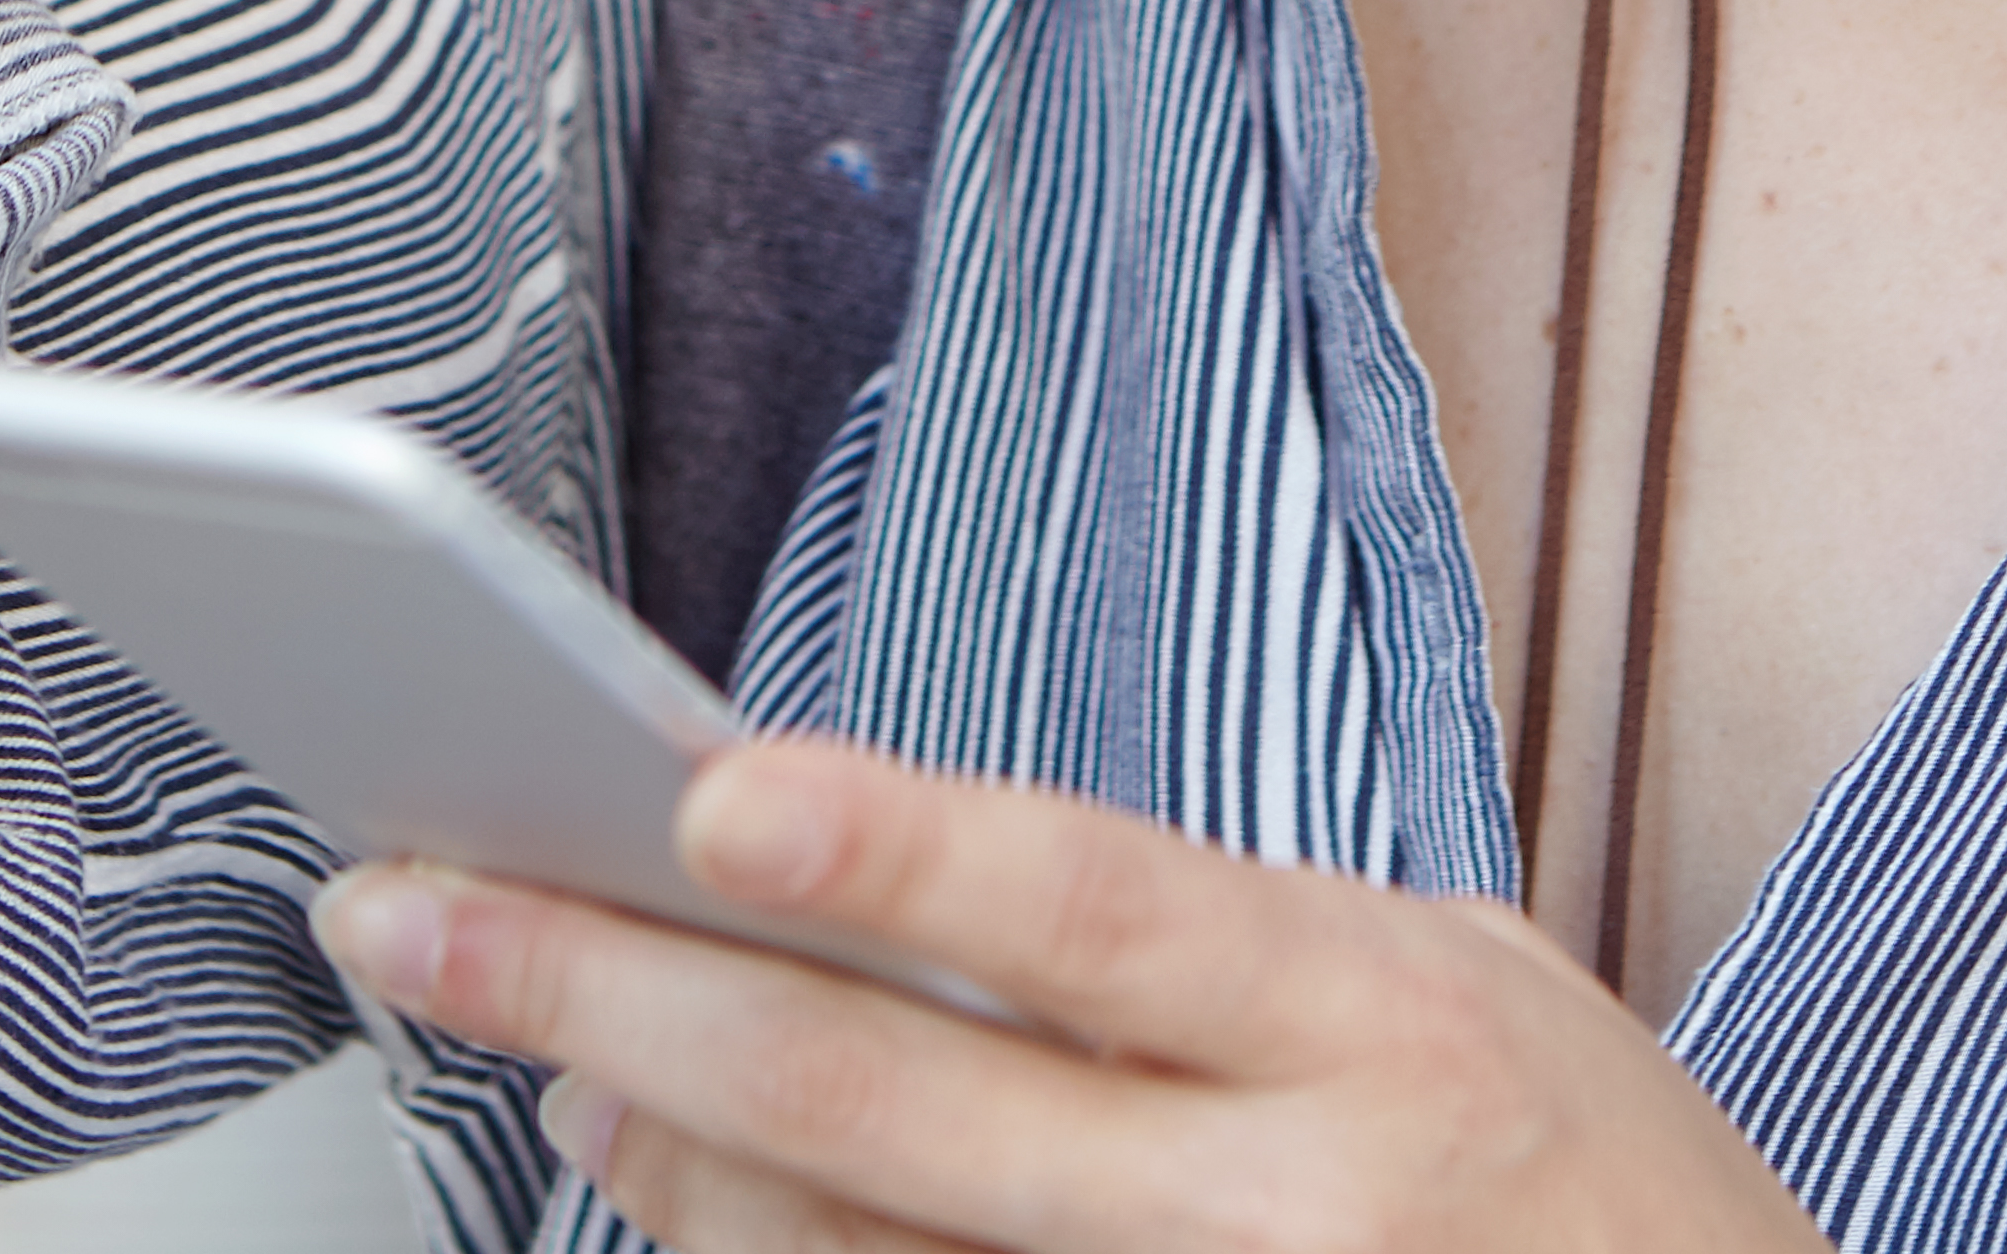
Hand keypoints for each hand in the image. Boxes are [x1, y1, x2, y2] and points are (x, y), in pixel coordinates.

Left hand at [315, 740, 1829, 1253]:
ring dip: (663, 1161)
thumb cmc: (1589, 1195)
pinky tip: (692, 1199)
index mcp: (1379, 1021)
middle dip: (618, 1001)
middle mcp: (1285, 1213)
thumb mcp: (1466, 990)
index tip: (711, 794)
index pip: (1102, 915)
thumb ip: (1199, 947)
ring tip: (555, 1051)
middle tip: (417, 913)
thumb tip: (889, 895)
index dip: (905, 855)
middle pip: (894, 1112)